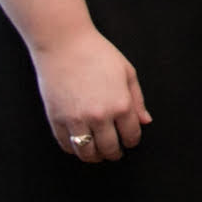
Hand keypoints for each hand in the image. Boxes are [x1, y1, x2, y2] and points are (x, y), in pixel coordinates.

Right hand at [31, 29, 149, 162]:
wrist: (64, 44)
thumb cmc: (98, 54)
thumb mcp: (127, 72)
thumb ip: (137, 100)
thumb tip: (145, 122)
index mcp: (121, 105)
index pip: (131, 136)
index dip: (132, 141)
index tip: (130, 141)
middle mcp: (99, 116)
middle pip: (109, 149)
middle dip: (114, 153)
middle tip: (115, 153)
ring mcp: (76, 120)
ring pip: (87, 152)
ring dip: (94, 157)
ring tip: (97, 153)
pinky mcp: (56, 119)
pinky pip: (65, 144)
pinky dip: (73, 150)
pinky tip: (79, 145)